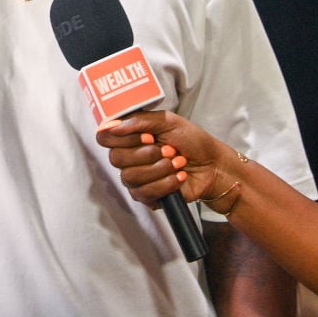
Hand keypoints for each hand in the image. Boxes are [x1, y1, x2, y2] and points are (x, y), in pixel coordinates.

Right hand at [97, 111, 219, 206]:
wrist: (212, 166)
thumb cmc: (192, 141)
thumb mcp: (168, 121)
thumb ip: (139, 120)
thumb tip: (113, 126)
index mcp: (130, 136)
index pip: (104, 138)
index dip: (123, 138)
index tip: (147, 136)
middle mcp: (129, 157)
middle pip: (115, 158)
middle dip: (146, 154)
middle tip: (168, 149)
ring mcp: (136, 178)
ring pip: (130, 177)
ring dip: (159, 169)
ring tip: (177, 163)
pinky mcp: (146, 196)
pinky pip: (143, 193)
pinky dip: (165, 183)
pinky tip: (178, 177)